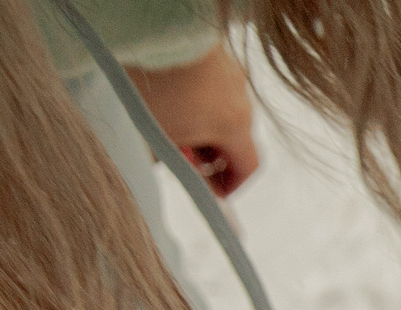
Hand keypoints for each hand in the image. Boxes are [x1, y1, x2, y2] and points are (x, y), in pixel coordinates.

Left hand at [126, 47, 259, 196]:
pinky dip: (198, 98)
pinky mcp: (217, 53)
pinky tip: (170, 94)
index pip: (249, 167)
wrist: (151, 28)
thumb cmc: (154, 83)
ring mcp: (231, 72)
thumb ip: (179, 166)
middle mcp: (241, 100)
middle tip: (179, 154)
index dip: (232, 184)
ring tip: (168, 120)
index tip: (214, 190)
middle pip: (234, 138)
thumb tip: (189, 178)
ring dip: (203, 123)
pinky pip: (213, 86)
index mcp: (234, 126)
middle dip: (210, 152)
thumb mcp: (158, 136)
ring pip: (223, 111)